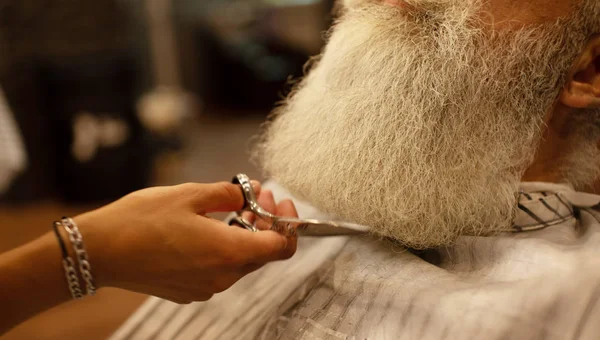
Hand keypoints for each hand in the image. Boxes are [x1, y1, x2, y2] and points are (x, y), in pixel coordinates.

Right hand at [73, 181, 297, 303]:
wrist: (99, 252)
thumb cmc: (141, 220)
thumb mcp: (190, 194)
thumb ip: (229, 193)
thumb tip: (250, 192)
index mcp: (228, 253)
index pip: (281, 247)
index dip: (289, 223)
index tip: (279, 201)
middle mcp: (222, 277)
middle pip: (262, 253)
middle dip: (265, 222)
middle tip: (256, 194)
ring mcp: (205, 287)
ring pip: (241, 261)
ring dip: (245, 234)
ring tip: (232, 207)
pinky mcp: (189, 290)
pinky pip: (219, 269)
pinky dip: (224, 248)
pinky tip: (210, 227)